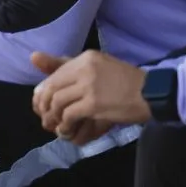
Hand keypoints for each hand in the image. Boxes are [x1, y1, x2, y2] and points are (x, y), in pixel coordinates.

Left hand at [31, 50, 149, 144]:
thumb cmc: (127, 81)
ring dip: (54, 116)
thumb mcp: (99, 67)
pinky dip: (65, 124)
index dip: (45, 90)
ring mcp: (89, 85)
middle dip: (45, 104)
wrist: (152, 93)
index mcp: (86, 57)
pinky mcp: (94, 103)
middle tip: (46, 116)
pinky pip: (69, 114)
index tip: (44, 103)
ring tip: (57, 125)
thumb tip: (33, 57)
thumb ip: (70, 65)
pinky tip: (67, 129)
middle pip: (52, 86)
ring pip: (57, 100)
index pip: (56, 73)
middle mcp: (84, 67)